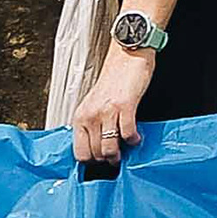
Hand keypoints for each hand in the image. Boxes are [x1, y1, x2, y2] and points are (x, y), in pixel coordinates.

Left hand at [72, 48, 152, 166]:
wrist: (127, 56)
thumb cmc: (114, 79)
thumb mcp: (94, 103)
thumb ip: (93, 124)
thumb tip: (99, 147)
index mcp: (80, 116)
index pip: (79, 152)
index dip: (92, 161)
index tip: (101, 161)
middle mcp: (90, 115)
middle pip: (95, 153)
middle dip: (108, 159)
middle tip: (117, 157)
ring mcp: (107, 111)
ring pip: (109, 148)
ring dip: (120, 154)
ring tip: (126, 150)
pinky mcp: (125, 106)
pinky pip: (127, 133)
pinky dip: (134, 140)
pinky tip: (136, 136)